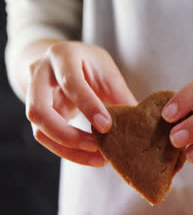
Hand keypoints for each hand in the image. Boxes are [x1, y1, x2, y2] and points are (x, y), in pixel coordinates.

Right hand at [25, 41, 136, 166]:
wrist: (60, 61)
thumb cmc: (89, 64)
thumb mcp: (107, 71)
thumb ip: (120, 94)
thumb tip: (138, 124)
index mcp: (63, 55)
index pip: (71, 82)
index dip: (88, 106)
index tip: (107, 127)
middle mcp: (40, 74)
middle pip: (40, 110)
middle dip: (69, 135)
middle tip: (98, 147)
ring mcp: (32, 95)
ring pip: (40, 129)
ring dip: (68, 148)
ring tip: (98, 158)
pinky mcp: (36, 113)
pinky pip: (45, 138)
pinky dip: (67, 151)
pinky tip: (89, 156)